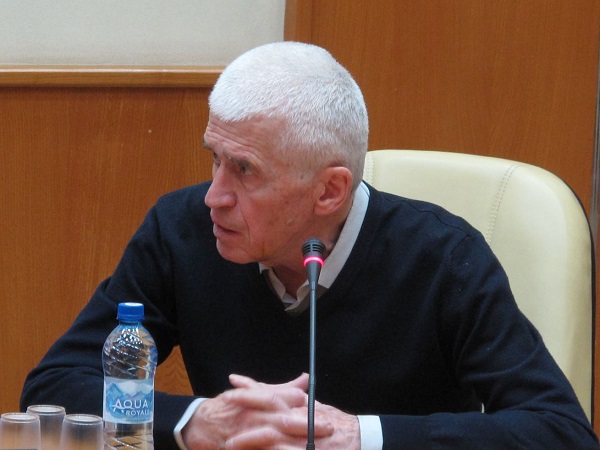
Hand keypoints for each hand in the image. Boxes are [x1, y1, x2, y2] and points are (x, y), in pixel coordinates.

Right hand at [182, 373, 334, 448]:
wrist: (199, 424)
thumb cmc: (231, 407)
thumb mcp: (255, 393)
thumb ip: (282, 389)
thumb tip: (305, 380)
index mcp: (257, 401)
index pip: (282, 400)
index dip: (303, 406)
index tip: (324, 412)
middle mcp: (252, 417)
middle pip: (282, 421)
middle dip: (307, 426)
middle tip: (328, 429)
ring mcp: (245, 436)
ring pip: (272, 441)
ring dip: (291, 445)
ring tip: (312, 447)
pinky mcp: (239, 448)